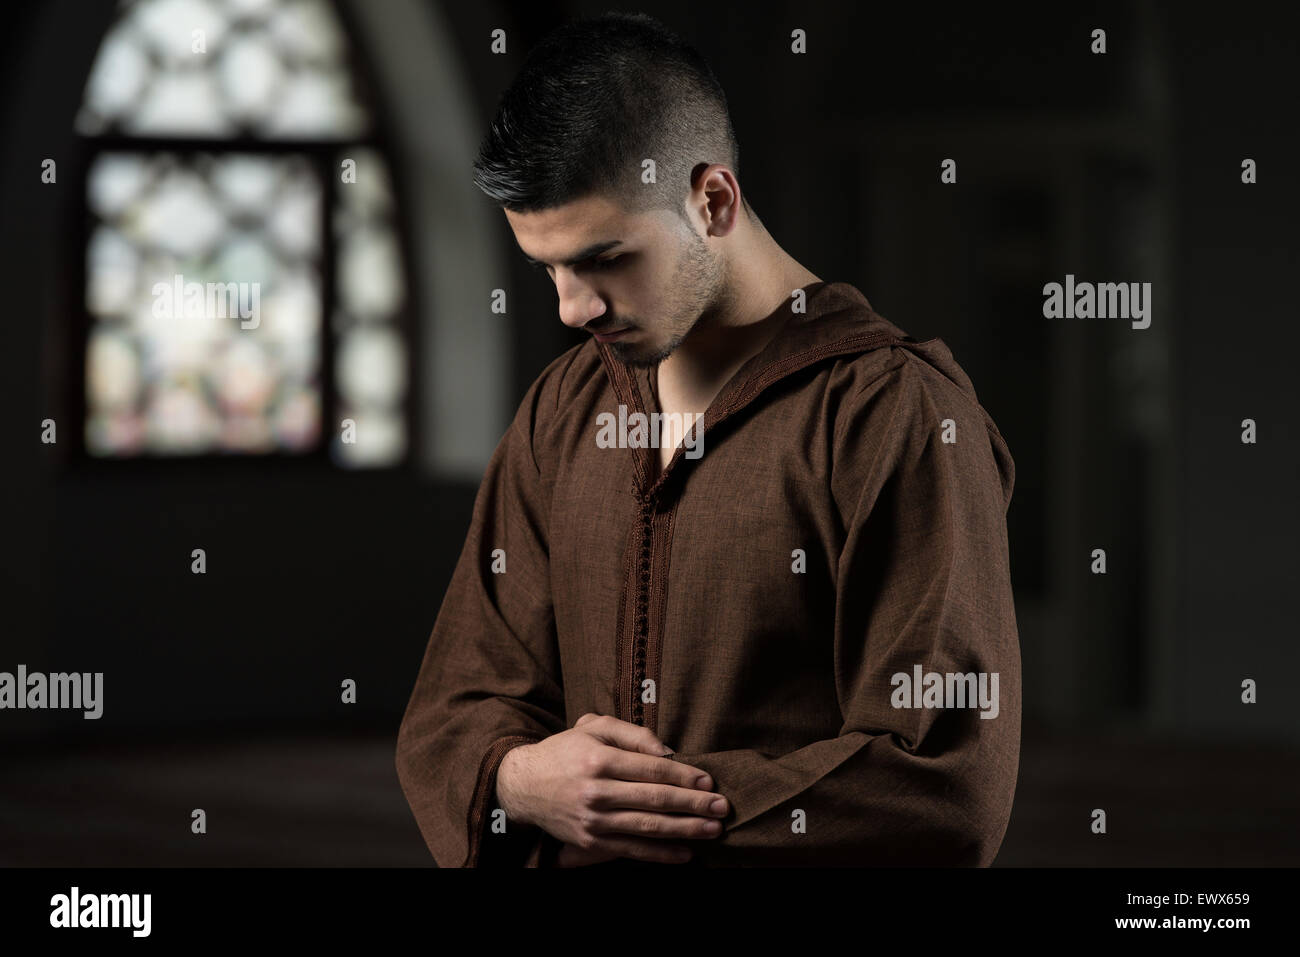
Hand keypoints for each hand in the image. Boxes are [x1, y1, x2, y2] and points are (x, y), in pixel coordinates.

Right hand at [496, 713, 728, 864]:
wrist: (523, 785)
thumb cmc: (565, 751)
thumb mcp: (593, 727)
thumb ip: (632, 733)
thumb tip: (668, 751)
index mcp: (599, 760)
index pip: (651, 769)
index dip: (683, 776)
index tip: (708, 781)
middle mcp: (596, 792)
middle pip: (655, 800)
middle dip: (693, 805)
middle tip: (722, 807)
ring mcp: (593, 821)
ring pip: (647, 827)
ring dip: (685, 830)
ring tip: (713, 830)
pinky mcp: (590, 842)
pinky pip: (632, 850)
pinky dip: (660, 854)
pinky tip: (685, 854)